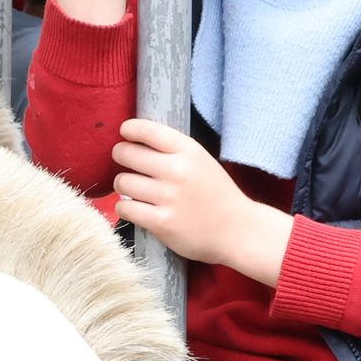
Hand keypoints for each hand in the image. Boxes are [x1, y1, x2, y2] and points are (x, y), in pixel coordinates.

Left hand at [108, 120, 289, 283]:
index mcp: (189, 151)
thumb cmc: (217, 195)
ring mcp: (169, 197)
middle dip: (121, 156)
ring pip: (123, 181)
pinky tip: (134, 208)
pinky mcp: (162, 222)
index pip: (148, 130)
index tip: (125, 133)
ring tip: (132, 189)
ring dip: (123, 184)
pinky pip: (125, 208)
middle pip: (127, 154)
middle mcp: (178, 171)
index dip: (130, 129)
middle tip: (126, 163)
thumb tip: (137, 139)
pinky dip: (124, 207)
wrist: (238, 231)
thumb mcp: (202, 161)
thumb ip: (174, 150)